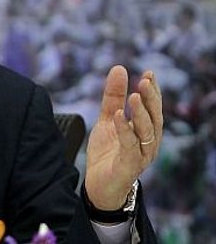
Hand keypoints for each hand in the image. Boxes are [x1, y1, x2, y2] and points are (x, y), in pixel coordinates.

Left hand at [85, 66, 162, 209]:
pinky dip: (125, 130)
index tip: (149, 73)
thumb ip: (113, 97)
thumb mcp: (107, 120)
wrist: (99, 185)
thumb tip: (119, 68)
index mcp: (146, 131)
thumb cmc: (108, 152)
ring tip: (134, 96)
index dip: (153, 91)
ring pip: (147, 132)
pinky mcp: (129, 166)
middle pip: (154, 118)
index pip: (153, 108)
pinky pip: (130, 146)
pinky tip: (118, 116)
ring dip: (141, 113)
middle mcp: (148, 143)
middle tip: (145, 80)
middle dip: (151, 99)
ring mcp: (141, 155)